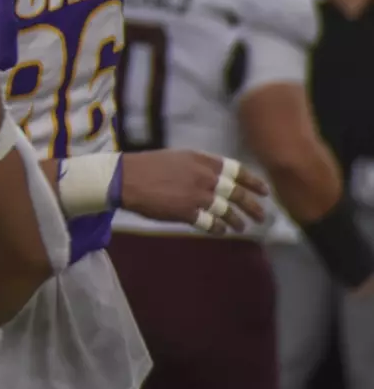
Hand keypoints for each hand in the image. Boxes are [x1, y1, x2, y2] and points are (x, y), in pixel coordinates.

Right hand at [119, 151, 268, 233]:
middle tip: (261, 215)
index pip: (237, 170)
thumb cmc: (147, 165)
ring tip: (241, 227)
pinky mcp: (187, 212)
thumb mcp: (178, 157)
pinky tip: (220, 231)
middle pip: (237, 193)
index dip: (253, 181)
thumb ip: (199, 166)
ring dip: (236, 220)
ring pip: (227, 210)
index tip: (264, 191)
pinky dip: (218, 228)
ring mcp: (197, 195)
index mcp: (202, 160)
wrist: (125, 178)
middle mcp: (204, 177)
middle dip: (252, 205)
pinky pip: (210, 223)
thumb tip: (216, 178)